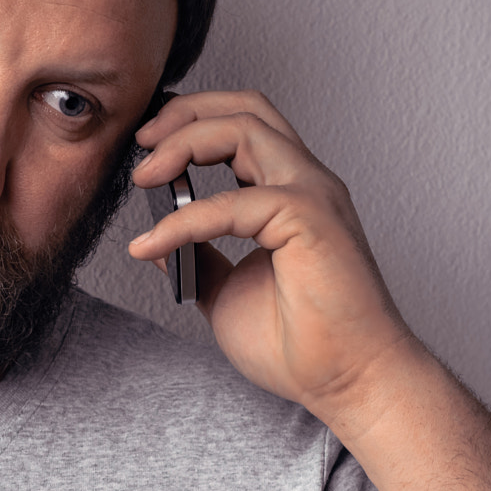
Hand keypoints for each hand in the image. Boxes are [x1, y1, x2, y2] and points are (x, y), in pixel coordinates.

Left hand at [128, 90, 420, 422]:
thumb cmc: (304, 346)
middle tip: (141, 141)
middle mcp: (306, 183)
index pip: (244, 126)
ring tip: (144, 175)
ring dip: (184, 142)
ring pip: (245, 127)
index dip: (191, 125)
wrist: (349, 382)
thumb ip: (200, 261)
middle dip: (185, 112)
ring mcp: (313, 195)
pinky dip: (183, 219)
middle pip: (246, 107)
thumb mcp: (227, 293)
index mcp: (291, 194)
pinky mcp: (309, 218)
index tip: (146, 150)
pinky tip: (154, 242)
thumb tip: (161, 246)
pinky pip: (232, 201)